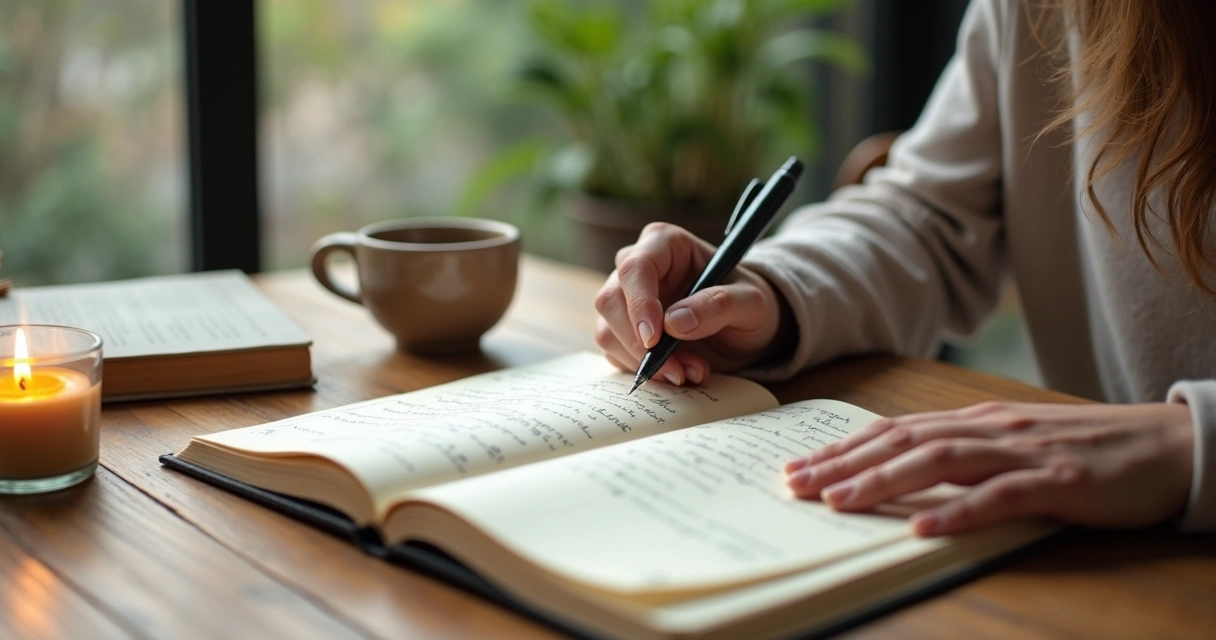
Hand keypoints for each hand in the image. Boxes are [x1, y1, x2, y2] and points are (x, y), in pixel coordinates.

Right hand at [593, 222, 790, 384]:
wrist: (745, 328)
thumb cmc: (748, 302)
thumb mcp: (750, 302)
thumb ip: (718, 306)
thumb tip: (674, 323)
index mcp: (665, 244)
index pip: (635, 267)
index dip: (639, 303)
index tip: (654, 339)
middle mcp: (637, 266)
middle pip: (610, 301)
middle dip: (640, 343)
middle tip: (679, 371)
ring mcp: (625, 299)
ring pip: (607, 331)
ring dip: (643, 362)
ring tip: (688, 372)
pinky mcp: (622, 329)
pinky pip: (615, 352)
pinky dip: (643, 370)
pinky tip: (678, 373)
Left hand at [784, 401, 1194, 535]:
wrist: (1167, 444)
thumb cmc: (1084, 449)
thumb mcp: (1013, 445)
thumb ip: (964, 455)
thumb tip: (904, 475)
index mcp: (976, 420)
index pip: (894, 430)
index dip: (844, 448)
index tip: (800, 466)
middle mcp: (991, 428)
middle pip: (904, 441)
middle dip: (845, 463)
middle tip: (797, 484)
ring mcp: (1024, 452)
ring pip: (941, 461)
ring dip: (884, 481)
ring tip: (840, 502)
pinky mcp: (1059, 480)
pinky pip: (1003, 496)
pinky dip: (960, 511)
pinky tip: (926, 527)